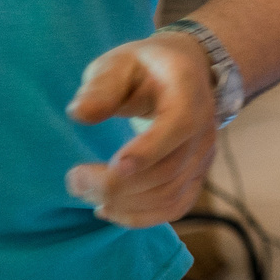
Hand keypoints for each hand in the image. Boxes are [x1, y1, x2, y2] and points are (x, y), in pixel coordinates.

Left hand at [64, 32, 219, 227]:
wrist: (187, 72)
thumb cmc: (146, 67)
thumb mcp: (119, 63)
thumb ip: (101, 86)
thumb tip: (80, 114)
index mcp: (188, 93)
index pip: (180, 125)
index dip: (150, 150)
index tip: (115, 166)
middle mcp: (205, 129)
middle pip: (168, 171)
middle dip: (117, 185)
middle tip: (75, 180)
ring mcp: (204, 157)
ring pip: (170, 195)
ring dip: (124, 204)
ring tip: (85, 192)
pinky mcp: (197, 176)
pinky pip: (175, 208)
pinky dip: (141, 217)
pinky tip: (109, 209)